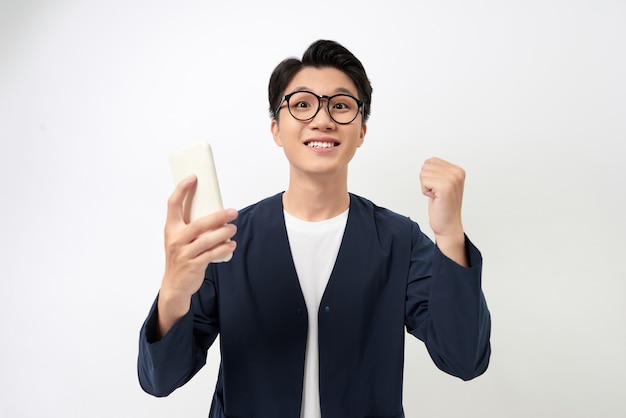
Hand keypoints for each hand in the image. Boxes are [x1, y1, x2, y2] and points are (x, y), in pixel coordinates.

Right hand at [157, 175, 237, 335]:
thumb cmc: (180, 256)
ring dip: (223, 233)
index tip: (193, 178)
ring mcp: (183, 253)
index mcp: (171, 228)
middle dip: (218, 216)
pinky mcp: (193, 265)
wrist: (174, 285)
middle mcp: (175, 239)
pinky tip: (231, 244)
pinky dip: (223, 249)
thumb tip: (214, 209)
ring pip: (206, 240)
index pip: (173, 204)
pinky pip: (210, 255)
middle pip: (198, 224)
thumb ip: (191, 225)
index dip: (182, 189)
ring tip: (233, 228)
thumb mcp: (179, 238)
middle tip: (233, 211)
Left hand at [420, 158, 467, 264]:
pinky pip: (424, 181)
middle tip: (437, 193)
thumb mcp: (443, 184)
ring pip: (424, 173)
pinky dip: (425, 191)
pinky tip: (435, 199)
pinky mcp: (445, 187)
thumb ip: (438, 170)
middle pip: (426, 166)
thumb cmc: (443, 207)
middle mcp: (457, 173)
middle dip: (426, 181)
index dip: (430, 176)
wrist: (448, 225)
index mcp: (458, 170)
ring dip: (426, 187)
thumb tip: (427, 160)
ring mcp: (452, 179)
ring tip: (437, 196)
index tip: (439, 188)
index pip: (431, 161)